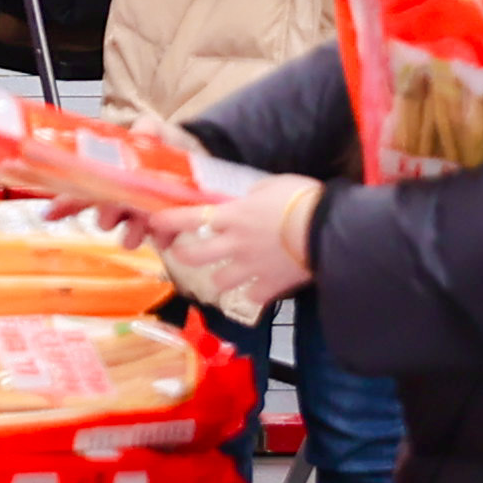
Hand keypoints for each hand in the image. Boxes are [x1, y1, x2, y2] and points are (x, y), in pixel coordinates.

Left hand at [150, 175, 322, 315]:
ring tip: (227, 272)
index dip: (166, 222)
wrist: (328, 232)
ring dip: (219, 277)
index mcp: (231, 216)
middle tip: (186, 253)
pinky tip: (257, 288)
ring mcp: (249, 270)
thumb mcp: (271, 185)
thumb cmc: (301, 200)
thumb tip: (249, 199)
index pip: (186, 218)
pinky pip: (251, 297)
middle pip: (192, 257)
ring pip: (218, 282)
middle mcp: (233, 244)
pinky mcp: (269, 288)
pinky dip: (252, 294)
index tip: (154, 223)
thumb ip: (252, 195)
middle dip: (183, 255)